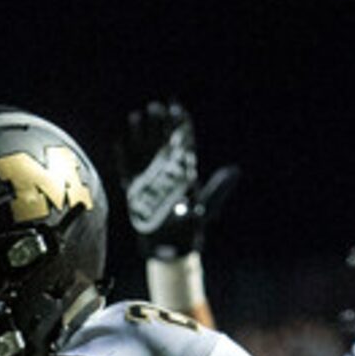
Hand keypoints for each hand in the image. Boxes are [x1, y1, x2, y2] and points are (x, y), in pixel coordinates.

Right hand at [116, 100, 239, 259]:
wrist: (169, 248)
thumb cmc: (189, 229)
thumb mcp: (205, 208)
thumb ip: (217, 190)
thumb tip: (234, 171)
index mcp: (184, 173)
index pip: (183, 144)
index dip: (180, 126)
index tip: (178, 109)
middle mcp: (166, 172)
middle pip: (162, 142)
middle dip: (160, 124)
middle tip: (156, 107)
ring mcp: (149, 180)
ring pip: (144, 151)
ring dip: (141, 134)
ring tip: (138, 115)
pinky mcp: (135, 191)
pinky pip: (127, 169)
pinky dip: (123, 156)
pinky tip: (120, 140)